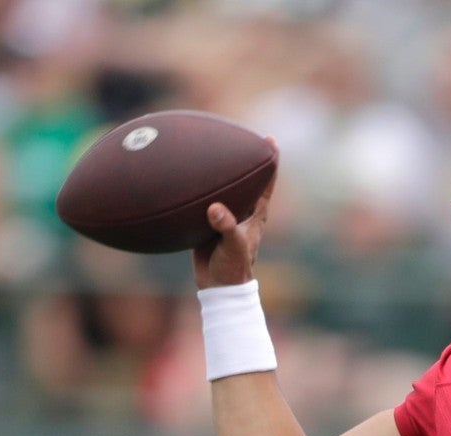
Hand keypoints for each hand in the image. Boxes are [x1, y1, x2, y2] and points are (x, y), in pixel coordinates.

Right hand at [193, 137, 278, 288]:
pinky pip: (202, 201)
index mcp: (255, 213)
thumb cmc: (234, 267)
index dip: (270, 160)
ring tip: (207, 149)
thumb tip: (215, 209)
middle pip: (245, 178)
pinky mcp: (207, 223)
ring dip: (217, 171)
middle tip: (236, 134)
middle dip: (242, 158)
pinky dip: (195, 190)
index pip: (266, 182)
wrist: (219, 287)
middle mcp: (242, 210)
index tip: (269, 139)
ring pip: (222, 188)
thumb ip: (226, 226)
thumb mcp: (233, 245)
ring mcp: (225, 216)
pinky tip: (180, 178)